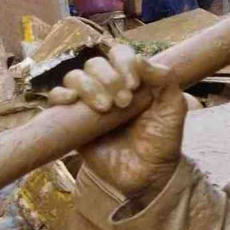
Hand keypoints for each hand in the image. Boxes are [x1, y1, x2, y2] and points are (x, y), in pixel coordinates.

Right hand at [48, 45, 186, 202]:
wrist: (149, 174)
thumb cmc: (163, 139)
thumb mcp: (173, 107)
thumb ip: (164, 79)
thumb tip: (139, 58)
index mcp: (131, 78)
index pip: (119, 54)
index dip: (123, 63)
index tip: (134, 85)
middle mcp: (108, 87)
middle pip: (95, 64)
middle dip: (108, 78)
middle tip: (123, 101)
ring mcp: (89, 104)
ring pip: (74, 77)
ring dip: (88, 86)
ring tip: (106, 107)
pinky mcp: (73, 123)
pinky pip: (56, 100)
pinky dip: (60, 94)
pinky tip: (71, 100)